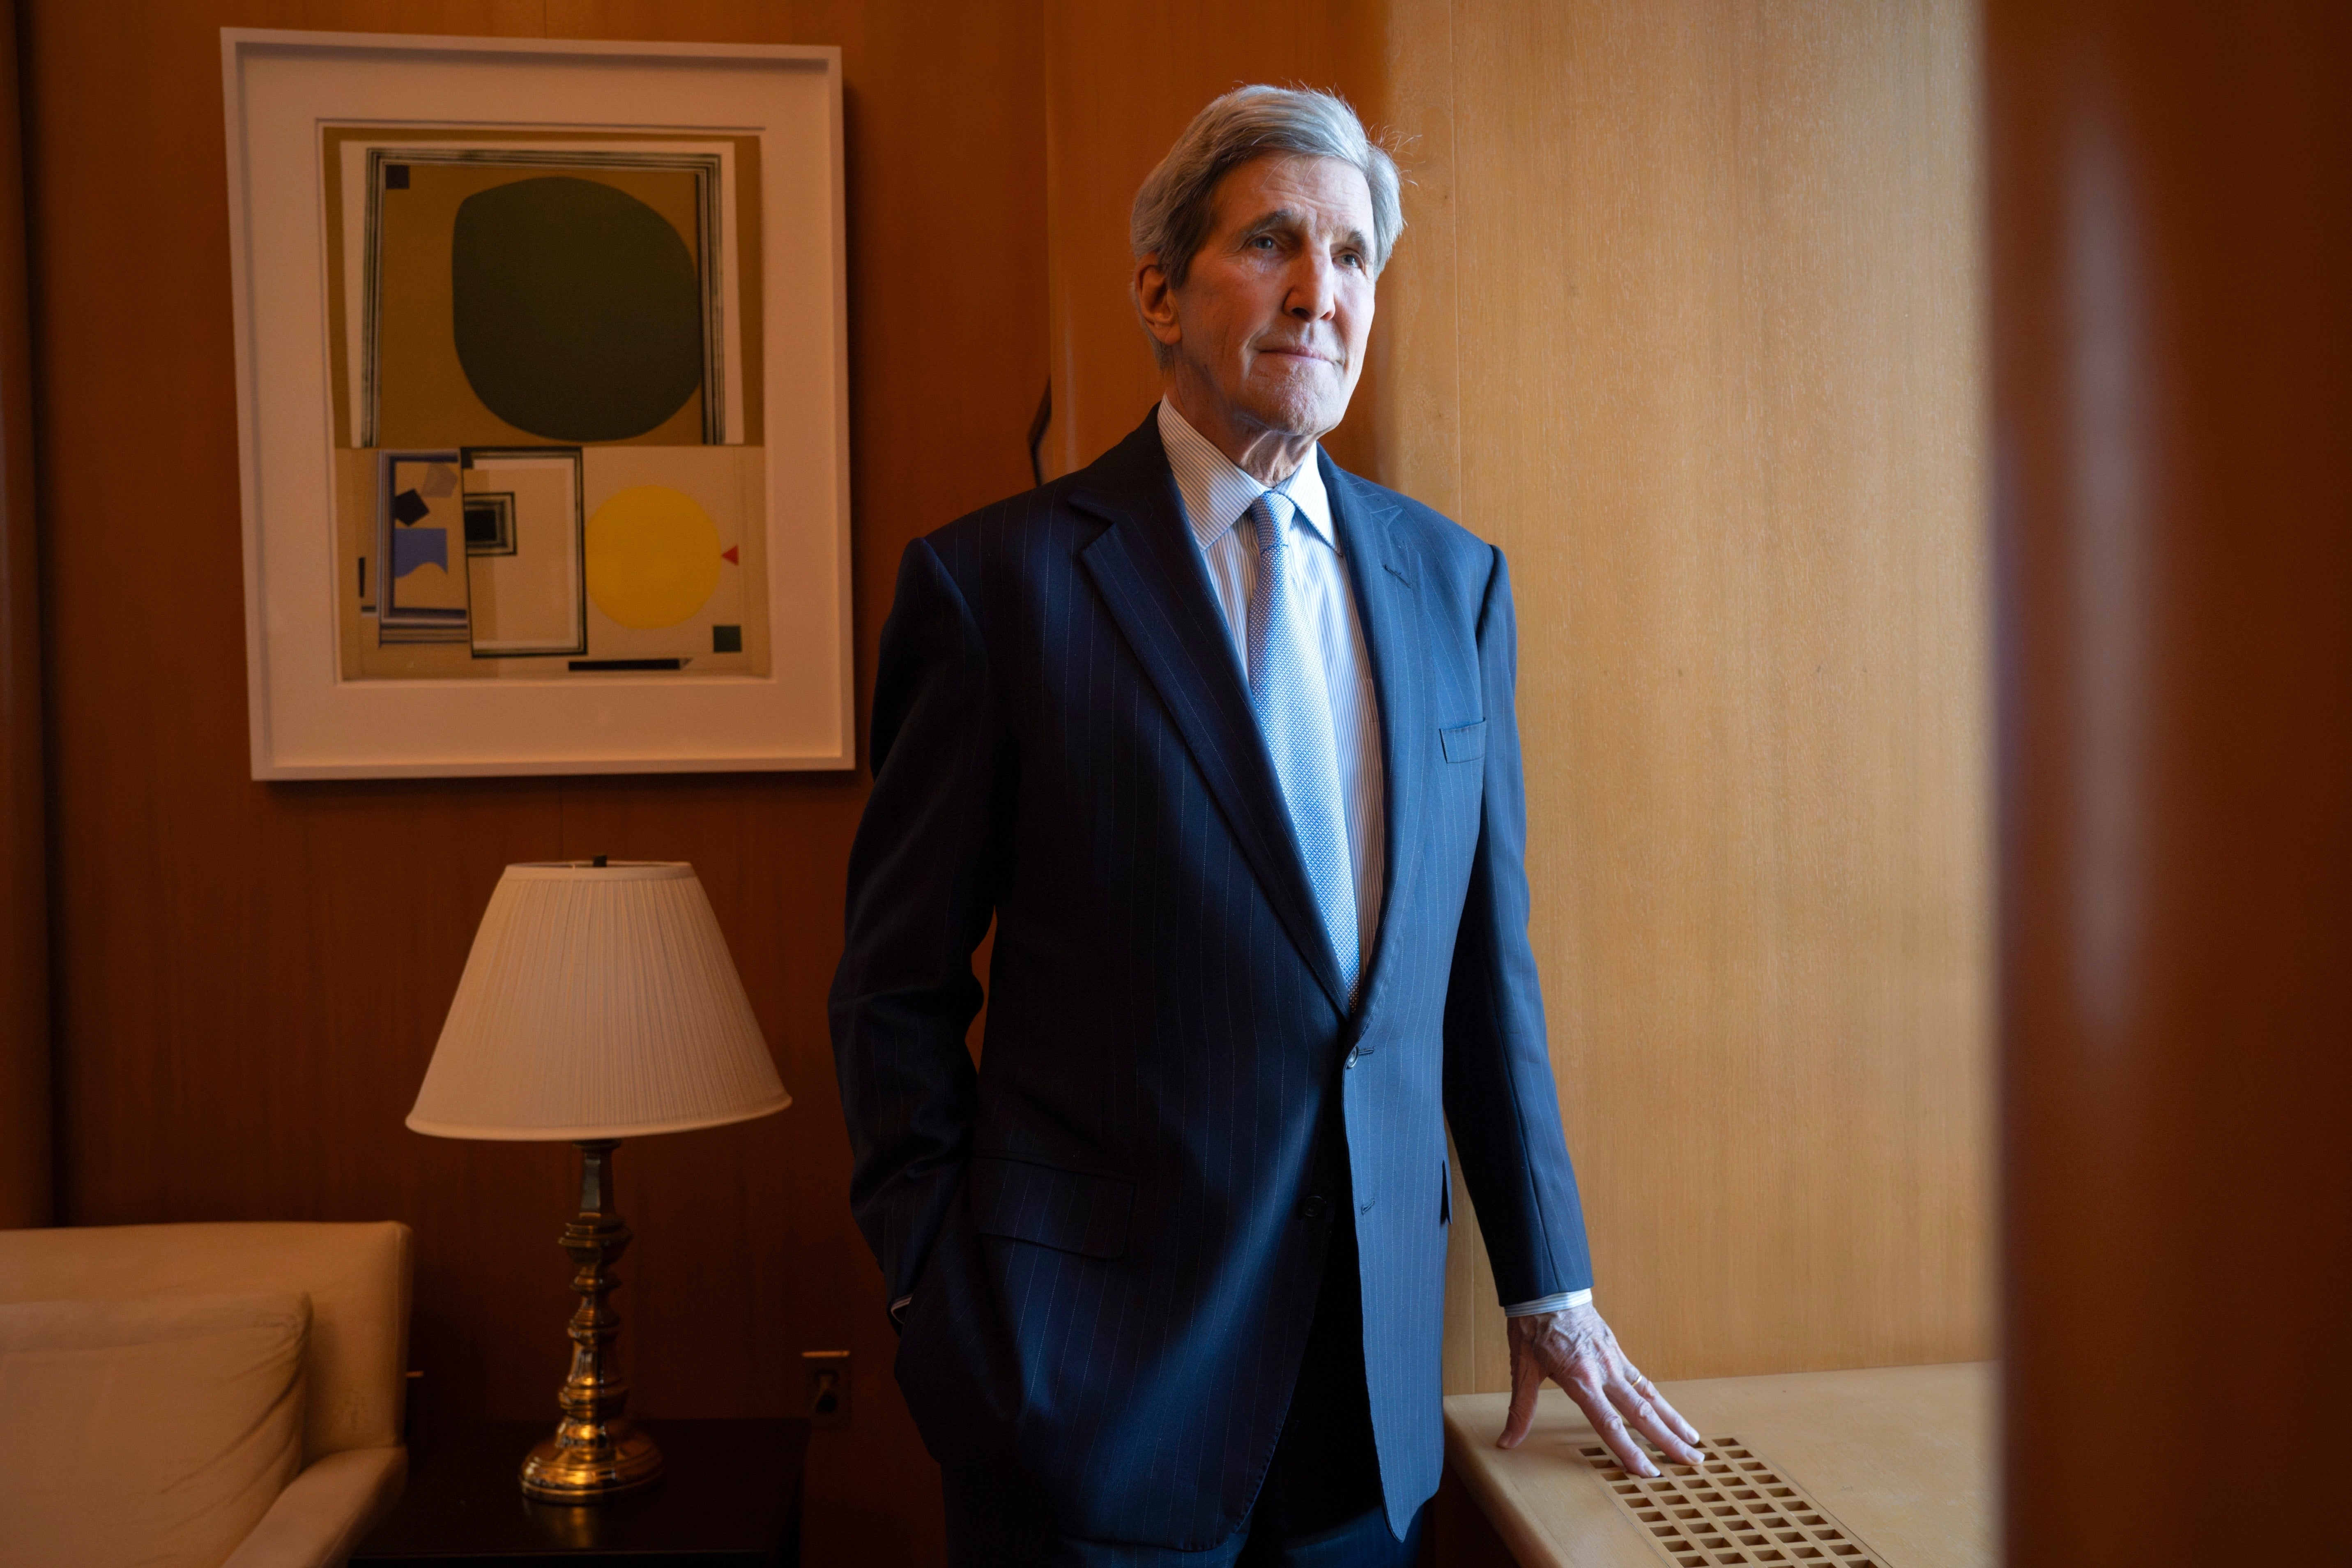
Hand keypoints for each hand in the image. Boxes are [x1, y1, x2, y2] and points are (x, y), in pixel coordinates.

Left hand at [1497, 1302, 1704, 1474]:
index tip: (1648, 1472)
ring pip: (1650, 1395)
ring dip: (1673, 1420)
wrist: (1546, 1287)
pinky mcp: (1617, 1350)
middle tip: (1693, 1462)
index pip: (1609, 1423)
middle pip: (1642, 1413)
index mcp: (1580, 1378)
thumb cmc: (1532, 1326)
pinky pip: (1642, 1379)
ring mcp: (1614, 1359)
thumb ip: (1520, 1410)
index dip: (1629, 1450)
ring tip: (1695, 1441)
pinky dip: (1658, 1398)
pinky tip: (1669, 1412)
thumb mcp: (1522, 1368)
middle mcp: (1604, 1370)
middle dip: (1668, 1441)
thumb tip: (1506, 1442)